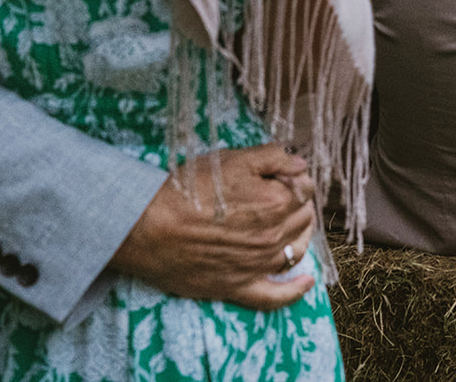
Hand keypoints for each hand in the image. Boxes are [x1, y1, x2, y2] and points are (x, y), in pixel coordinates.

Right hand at [110, 144, 318, 309]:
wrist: (149, 227)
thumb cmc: (189, 189)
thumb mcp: (233, 159)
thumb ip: (273, 158)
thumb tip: (300, 164)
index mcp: (276, 202)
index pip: (305, 188)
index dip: (294, 178)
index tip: (280, 175)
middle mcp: (273, 236)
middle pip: (303, 218)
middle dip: (298, 203)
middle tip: (281, 195)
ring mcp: (258, 265)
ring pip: (296, 251)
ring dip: (300, 235)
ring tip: (293, 225)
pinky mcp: (239, 287)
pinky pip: (275, 296)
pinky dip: (295, 290)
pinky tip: (306, 281)